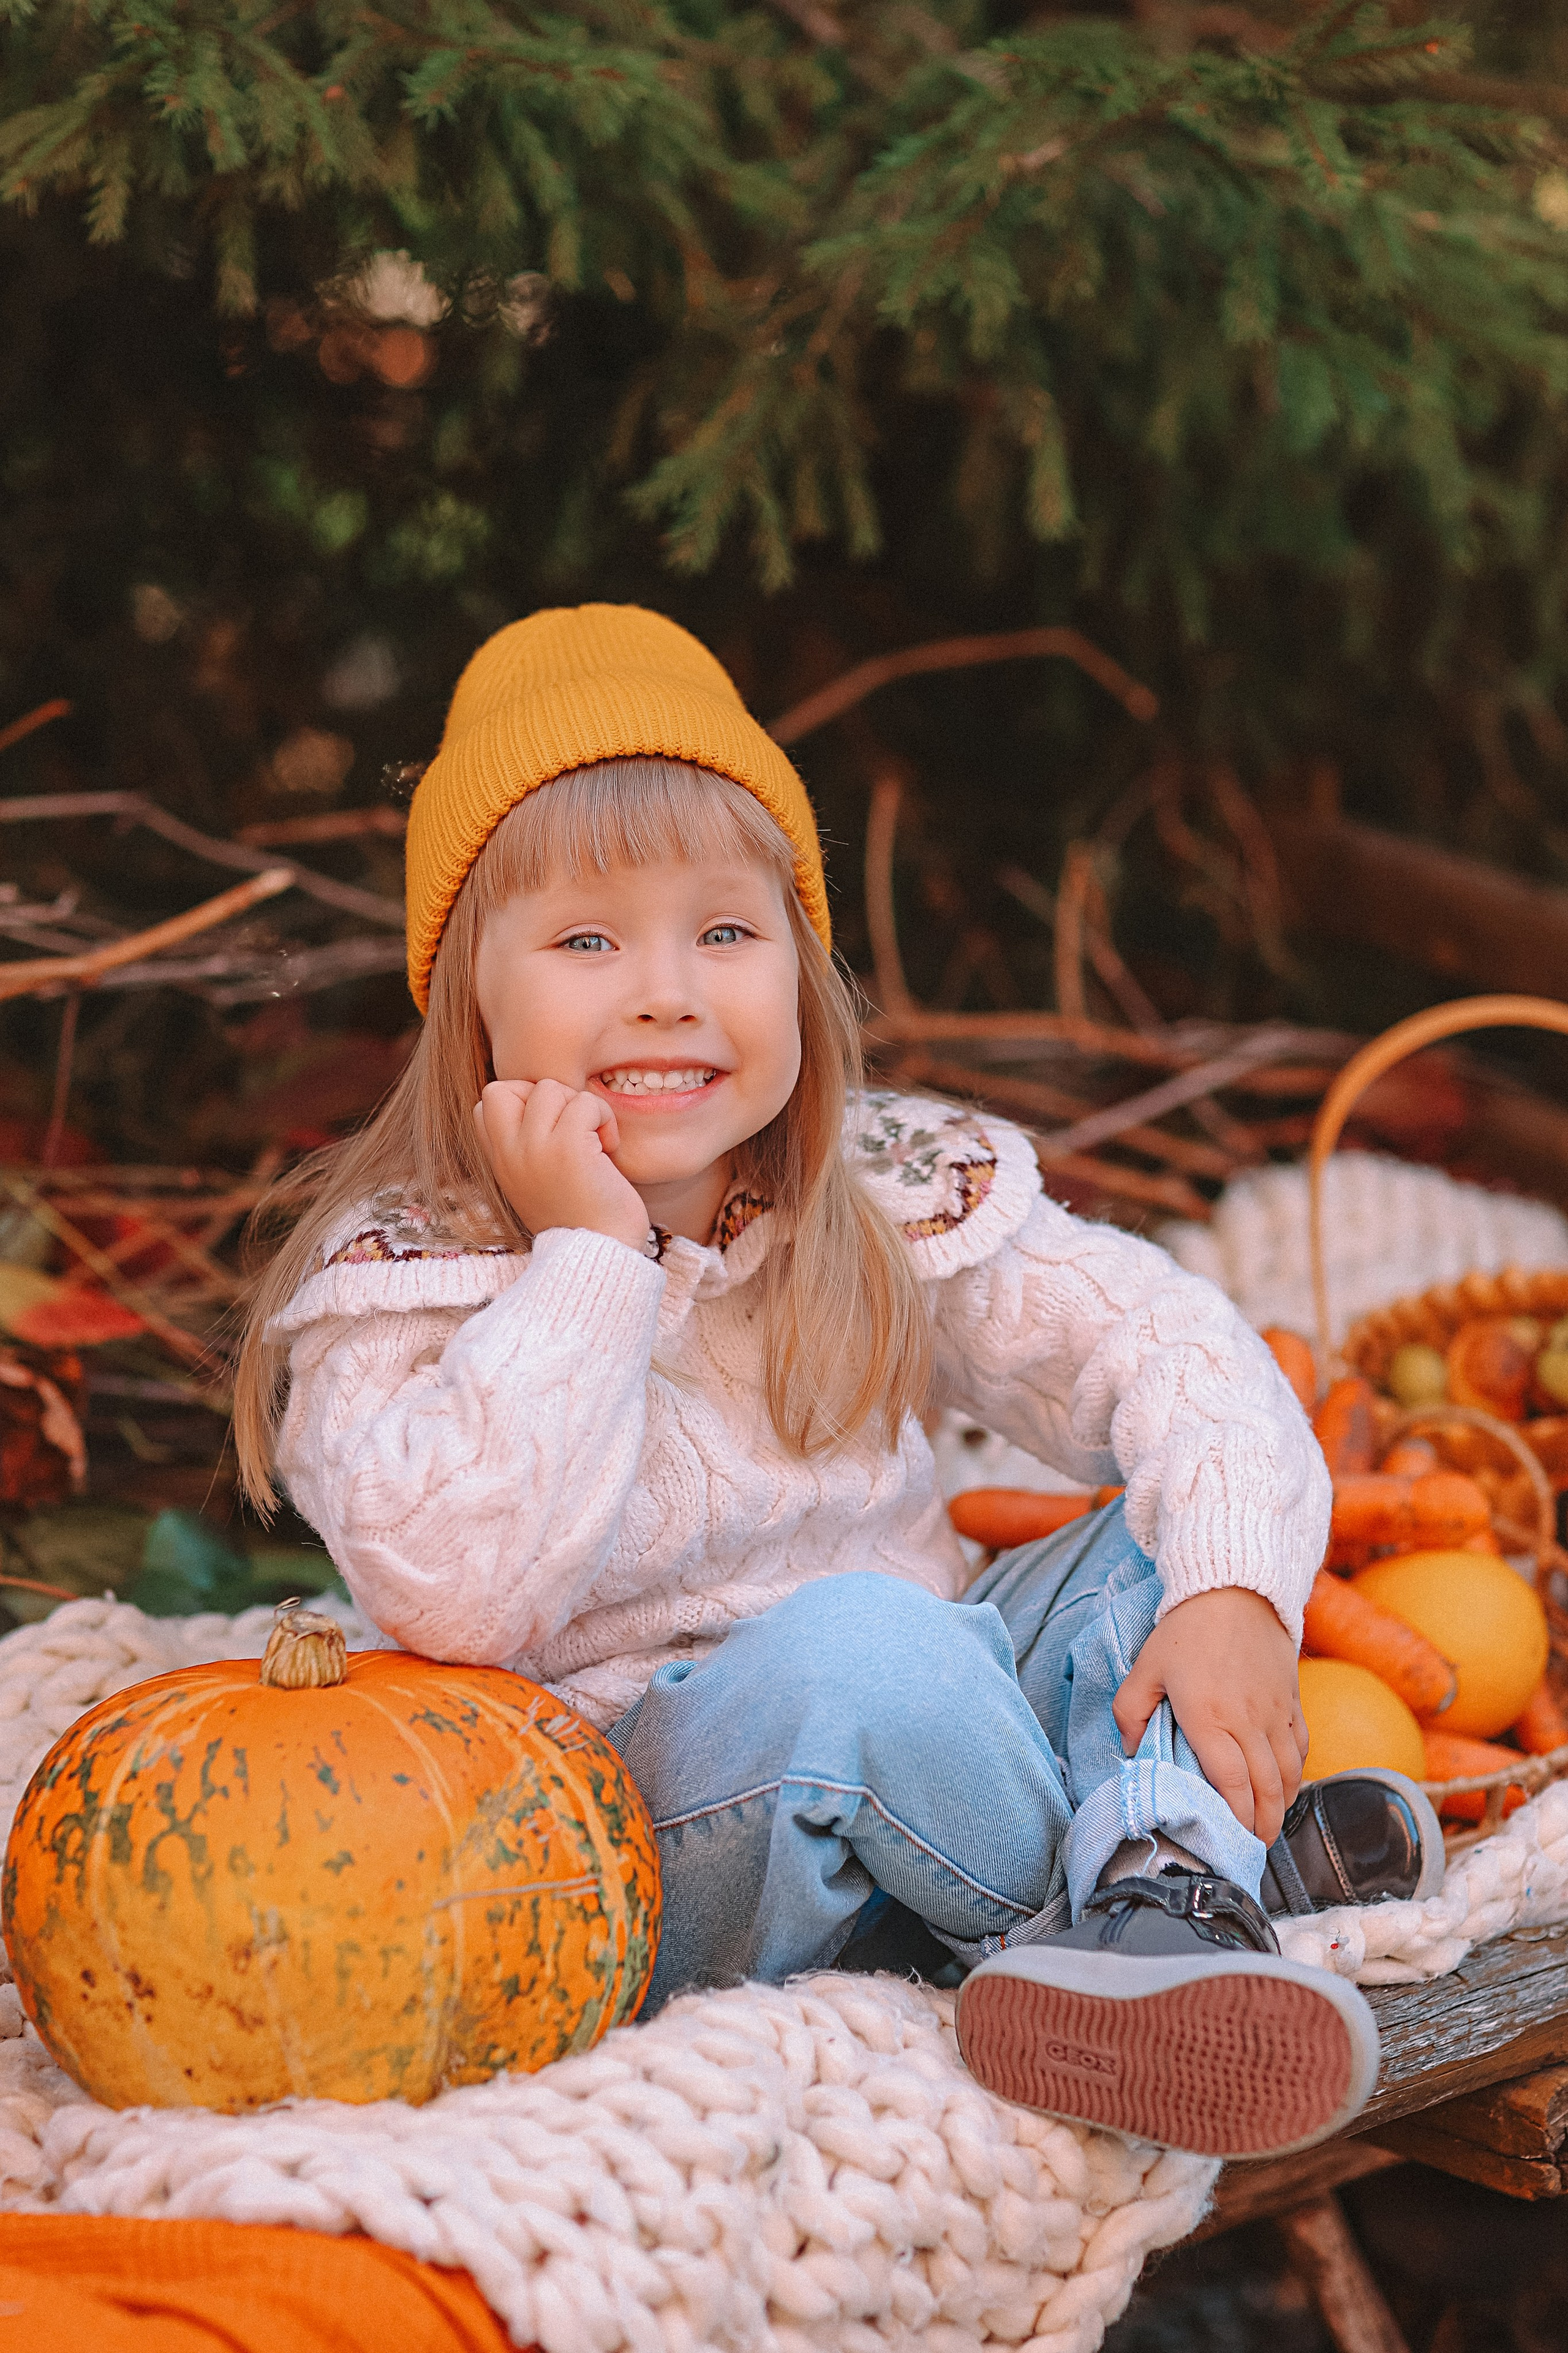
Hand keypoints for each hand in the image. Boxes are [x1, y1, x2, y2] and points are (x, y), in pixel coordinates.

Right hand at [474, 1080, 650, 1250]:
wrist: (600, 1257)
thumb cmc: (581, 1220)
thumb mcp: (536, 1182)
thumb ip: (528, 1147)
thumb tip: (547, 1101)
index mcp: (500, 1163)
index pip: (487, 1102)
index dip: (522, 1103)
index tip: (551, 1130)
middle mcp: (510, 1154)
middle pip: (506, 1087)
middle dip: (546, 1097)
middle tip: (572, 1129)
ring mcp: (535, 1149)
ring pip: (550, 1088)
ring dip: (581, 1107)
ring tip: (595, 1141)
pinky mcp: (568, 1148)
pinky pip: (585, 1103)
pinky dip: (604, 1118)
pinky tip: (608, 1149)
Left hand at [1112, 1588, 1307, 1845]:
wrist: (1233, 1588)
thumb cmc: (1185, 1631)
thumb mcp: (1144, 1668)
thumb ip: (1129, 1713)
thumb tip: (1132, 1754)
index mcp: (1209, 1717)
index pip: (1231, 1783)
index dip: (1235, 1818)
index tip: (1231, 1841)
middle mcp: (1249, 1720)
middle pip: (1266, 1788)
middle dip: (1262, 1826)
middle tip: (1252, 1848)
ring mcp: (1276, 1711)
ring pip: (1289, 1772)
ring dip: (1282, 1806)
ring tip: (1269, 1827)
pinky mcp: (1292, 1700)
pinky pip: (1301, 1746)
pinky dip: (1296, 1773)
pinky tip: (1285, 1786)